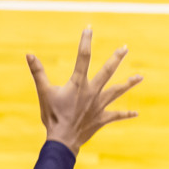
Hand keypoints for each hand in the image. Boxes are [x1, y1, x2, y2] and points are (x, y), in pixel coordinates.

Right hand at [27, 28, 140, 155]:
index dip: (86, 41)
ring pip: (117, 91)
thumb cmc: (52, 116)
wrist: (62, 139)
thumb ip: (38, 72)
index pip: (83, 57)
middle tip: (124, 48)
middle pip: (107, 71)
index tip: (89, 29)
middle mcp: (92, 91)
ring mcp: (99, 105)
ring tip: (140, 77)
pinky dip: (125, 115)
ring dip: (128, 84)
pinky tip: (135, 113)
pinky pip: (116, 115)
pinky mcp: (101, 118)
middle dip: (116, 58)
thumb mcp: (43, 92)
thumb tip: (29, 54)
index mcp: (78, 84)